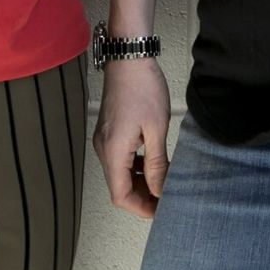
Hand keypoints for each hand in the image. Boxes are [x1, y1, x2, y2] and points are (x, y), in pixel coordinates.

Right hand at [92, 57, 170, 218]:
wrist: (129, 58)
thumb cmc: (142, 88)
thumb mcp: (156, 129)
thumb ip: (157, 164)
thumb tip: (160, 190)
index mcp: (113, 152)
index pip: (120, 196)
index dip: (141, 208)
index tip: (161, 210)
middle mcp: (103, 149)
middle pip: (119, 187)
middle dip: (142, 198)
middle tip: (167, 199)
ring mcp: (104, 140)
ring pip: (120, 174)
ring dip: (140, 183)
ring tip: (164, 183)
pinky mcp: (109, 133)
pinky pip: (120, 160)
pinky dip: (136, 168)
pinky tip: (153, 164)